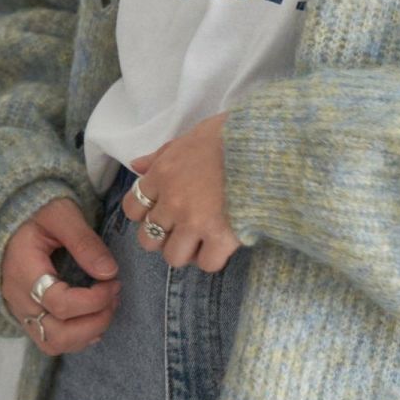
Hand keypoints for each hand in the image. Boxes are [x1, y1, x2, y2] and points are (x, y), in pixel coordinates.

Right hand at [2, 197, 121, 353]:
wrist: (13, 217)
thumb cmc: (38, 212)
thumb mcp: (62, 215)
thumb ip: (85, 242)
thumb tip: (109, 272)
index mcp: (23, 271)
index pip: (59, 303)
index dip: (94, 299)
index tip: (114, 281)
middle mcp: (18, 298)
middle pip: (56, 335)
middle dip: (95, 322)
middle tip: (114, 297)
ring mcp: (22, 311)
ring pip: (53, 344)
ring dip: (87, 333)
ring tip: (108, 306)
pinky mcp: (30, 316)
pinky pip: (52, 341)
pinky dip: (78, 337)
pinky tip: (95, 316)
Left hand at [121, 111, 241, 272]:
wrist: (267, 146)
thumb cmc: (231, 136)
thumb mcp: (192, 136)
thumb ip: (162, 154)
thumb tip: (137, 166)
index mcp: (163, 175)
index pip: (132, 208)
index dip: (144, 214)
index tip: (160, 211)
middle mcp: (173, 202)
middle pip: (148, 239)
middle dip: (163, 237)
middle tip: (181, 229)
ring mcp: (195, 222)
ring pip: (173, 257)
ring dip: (187, 251)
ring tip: (203, 239)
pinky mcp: (220, 237)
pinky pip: (206, 263)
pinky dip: (213, 257)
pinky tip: (222, 243)